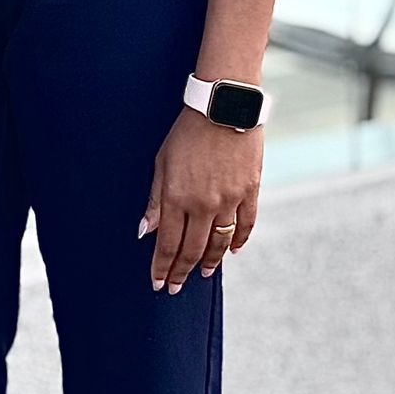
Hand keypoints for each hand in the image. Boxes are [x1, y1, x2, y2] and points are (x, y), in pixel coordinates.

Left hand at [139, 108, 261, 294]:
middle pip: (192, 249)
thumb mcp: (162, 162)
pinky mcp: (250, 191)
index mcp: (177, 197)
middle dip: (181, 272)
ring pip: (220, 242)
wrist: (224, 106)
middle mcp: (204, 204)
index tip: (158, 283)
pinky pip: (246, 224)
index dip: (162, 267)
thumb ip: (155, 200)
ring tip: (202, 274)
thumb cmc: (187, 131)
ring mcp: (230, 199)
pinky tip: (232, 250)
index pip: (168, 244)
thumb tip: (144, 231)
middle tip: (176, 287)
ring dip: (209, 262)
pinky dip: (239, 240)